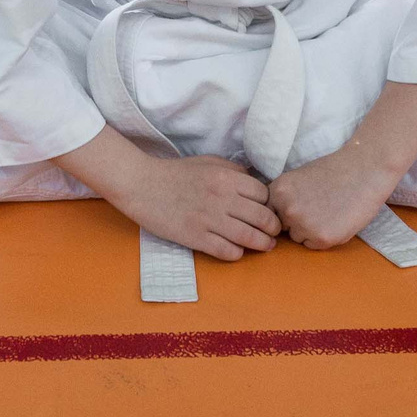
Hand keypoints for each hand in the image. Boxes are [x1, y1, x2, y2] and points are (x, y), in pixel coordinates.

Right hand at [116, 155, 279, 261]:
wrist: (142, 185)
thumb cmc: (175, 173)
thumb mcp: (208, 162)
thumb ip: (234, 171)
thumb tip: (256, 180)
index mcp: (227, 178)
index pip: (264, 195)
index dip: (270, 204)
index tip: (269, 211)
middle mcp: (222, 198)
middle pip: (263, 217)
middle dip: (274, 227)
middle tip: (275, 232)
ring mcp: (209, 219)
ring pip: (250, 237)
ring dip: (263, 244)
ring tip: (266, 245)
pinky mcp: (196, 237)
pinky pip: (227, 251)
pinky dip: (237, 253)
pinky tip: (236, 250)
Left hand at [267, 149, 399, 250]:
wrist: (364, 171)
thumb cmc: (333, 172)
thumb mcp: (297, 178)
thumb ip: (284, 197)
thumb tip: (273, 216)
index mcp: (277, 191)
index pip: (270, 213)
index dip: (285, 211)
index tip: (301, 203)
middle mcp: (286, 210)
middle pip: (282, 227)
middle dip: (296, 222)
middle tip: (318, 206)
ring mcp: (304, 225)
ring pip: (298, 237)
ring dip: (309, 230)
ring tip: (328, 211)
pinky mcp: (322, 238)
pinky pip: (313, 245)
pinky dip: (323, 237)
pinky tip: (336, 219)